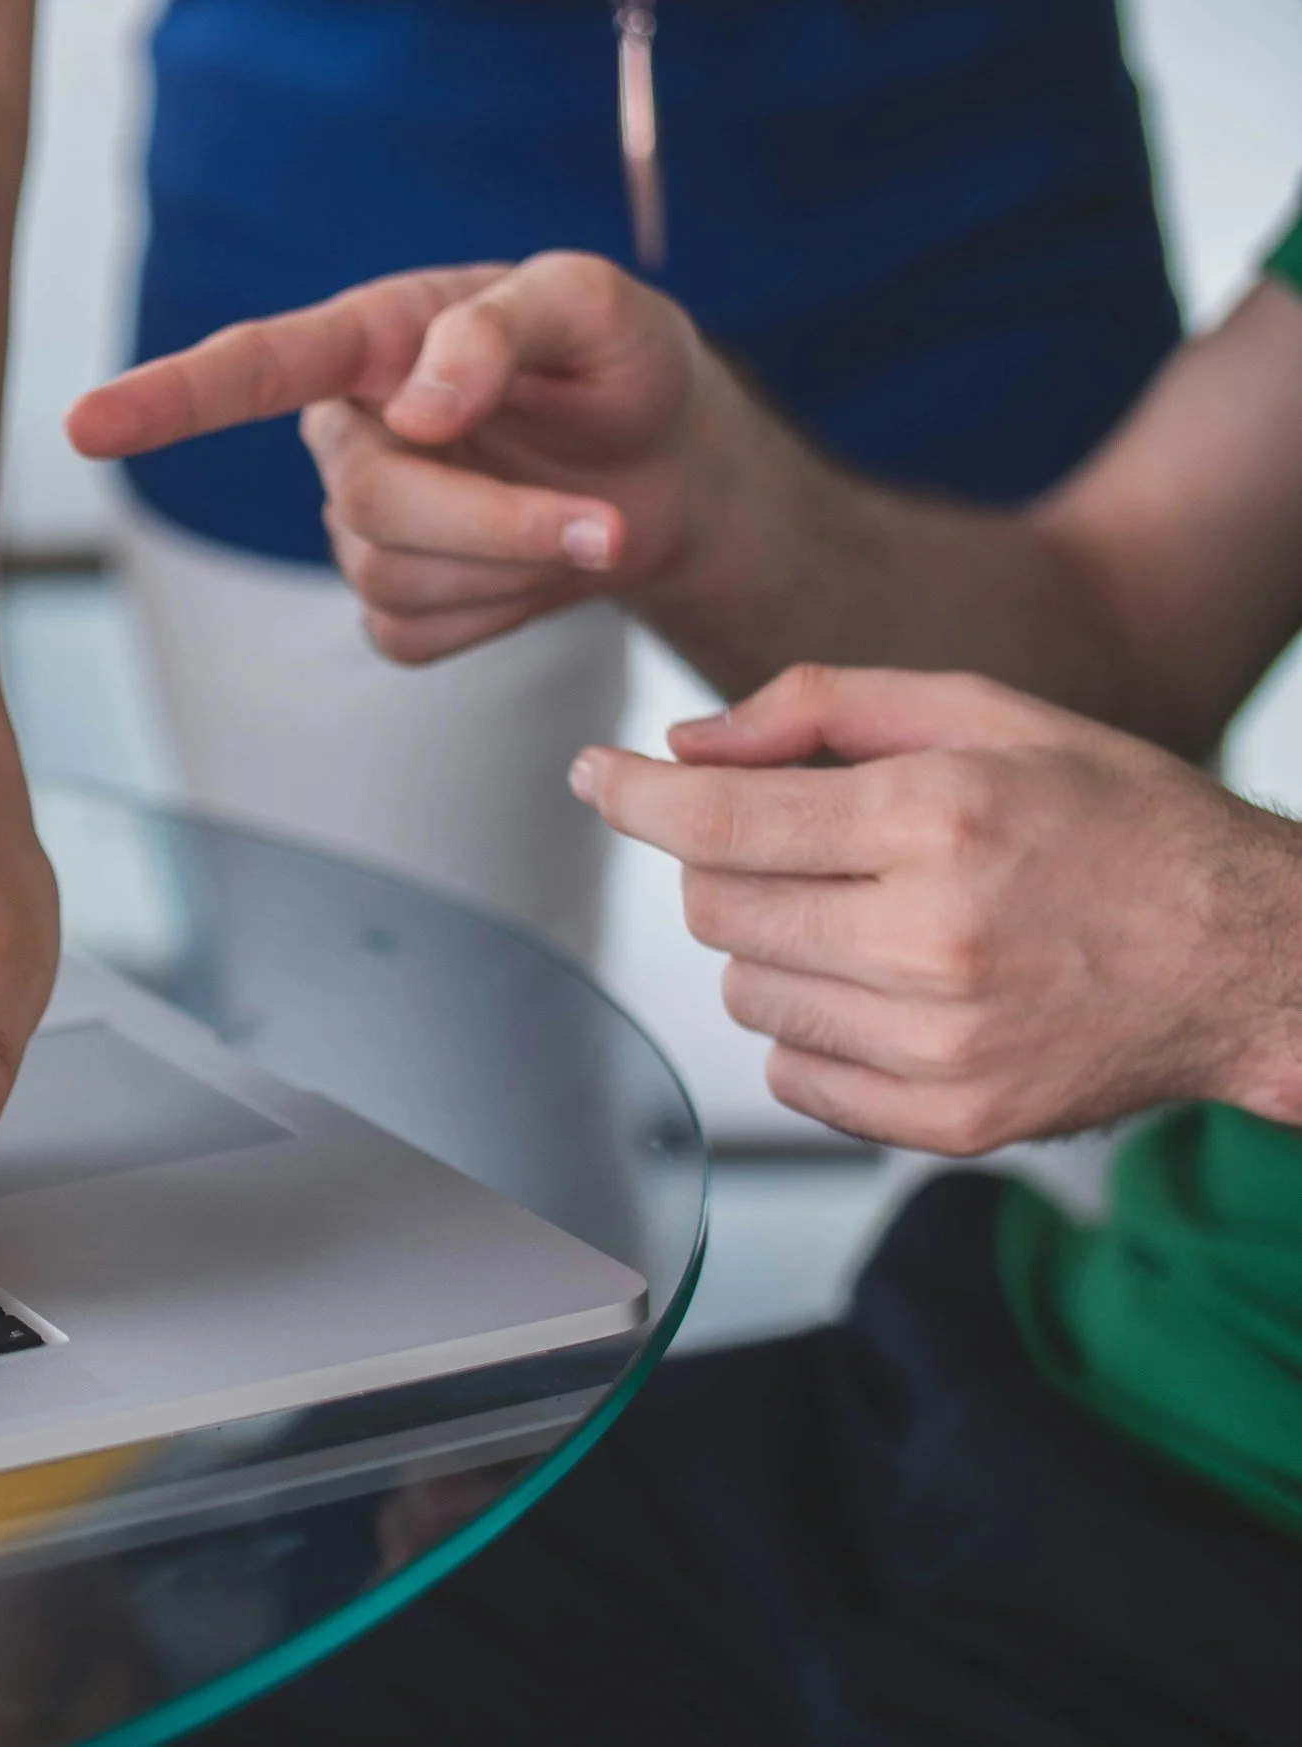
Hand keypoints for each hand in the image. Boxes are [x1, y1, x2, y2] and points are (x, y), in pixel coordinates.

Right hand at [68, 252, 764, 663]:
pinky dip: (499, 614)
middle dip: (493, 522)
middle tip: (604, 523)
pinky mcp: (396, 604)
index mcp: (373, 339)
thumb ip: (504, 327)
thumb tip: (418, 407)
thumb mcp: (595, 306)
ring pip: (393, 577)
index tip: (85, 426)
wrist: (670, 467)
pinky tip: (535, 569)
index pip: (252, 368)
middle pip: (369, 502)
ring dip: (513, 564)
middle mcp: (349, 431)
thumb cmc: (619, 364)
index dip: (166, 400)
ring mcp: (364, 525)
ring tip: (589, 523)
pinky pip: (416, 636)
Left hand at [570, 665, 1301, 1150]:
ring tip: (871, 916)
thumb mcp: (986, 714)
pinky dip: (811, 1030)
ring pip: (744, 992)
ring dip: (774, 946)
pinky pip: (793, 1075)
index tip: (595, 776)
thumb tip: (684, 748)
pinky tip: (888, 988)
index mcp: (938, 820)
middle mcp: (932, 939)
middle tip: (805, 844)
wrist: (1253, 958)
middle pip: (716, 907)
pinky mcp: (950, 1122)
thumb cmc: (1118, 822)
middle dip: (729, 863)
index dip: (633, 796)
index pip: (718, 820)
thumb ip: (820, 708)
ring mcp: (940, 1045)